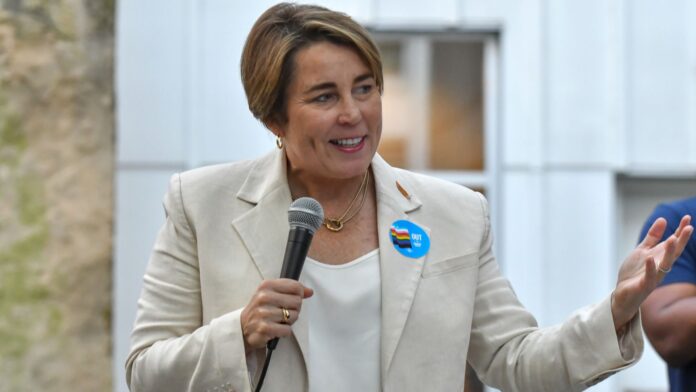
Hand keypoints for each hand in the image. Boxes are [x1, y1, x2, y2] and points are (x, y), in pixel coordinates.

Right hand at [240, 279, 312, 351]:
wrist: (242, 328)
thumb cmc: (260, 310)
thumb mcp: (272, 294)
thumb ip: (291, 290)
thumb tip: (309, 291)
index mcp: (266, 285)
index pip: (296, 287)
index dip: (299, 295)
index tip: (291, 299)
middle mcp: (264, 297)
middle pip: (297, 302)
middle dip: (293, 309)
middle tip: (282, 313)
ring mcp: (263, 313)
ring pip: (294, 316)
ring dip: (289, 322)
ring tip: (278, 321)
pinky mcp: (264, 328)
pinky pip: (287, 330)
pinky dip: (284, 332)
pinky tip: (276, 329)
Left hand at [612, 215, 692, 331]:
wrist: (622, 294)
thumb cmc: (634, 272)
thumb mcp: (642, 251)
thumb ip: (653, 237)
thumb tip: (663, 219)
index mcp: (661, 257)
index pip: (674, 243)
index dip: (681, 231)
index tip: (688, 217)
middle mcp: (661, 267)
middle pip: (674, 253)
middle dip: (681, 240)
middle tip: (689, 227)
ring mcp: (654, 277)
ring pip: (665, 265)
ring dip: (670, 253)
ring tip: (673, 239)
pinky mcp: (644, 286)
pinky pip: (649, 277)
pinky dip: (650, 268)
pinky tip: (650, 258)